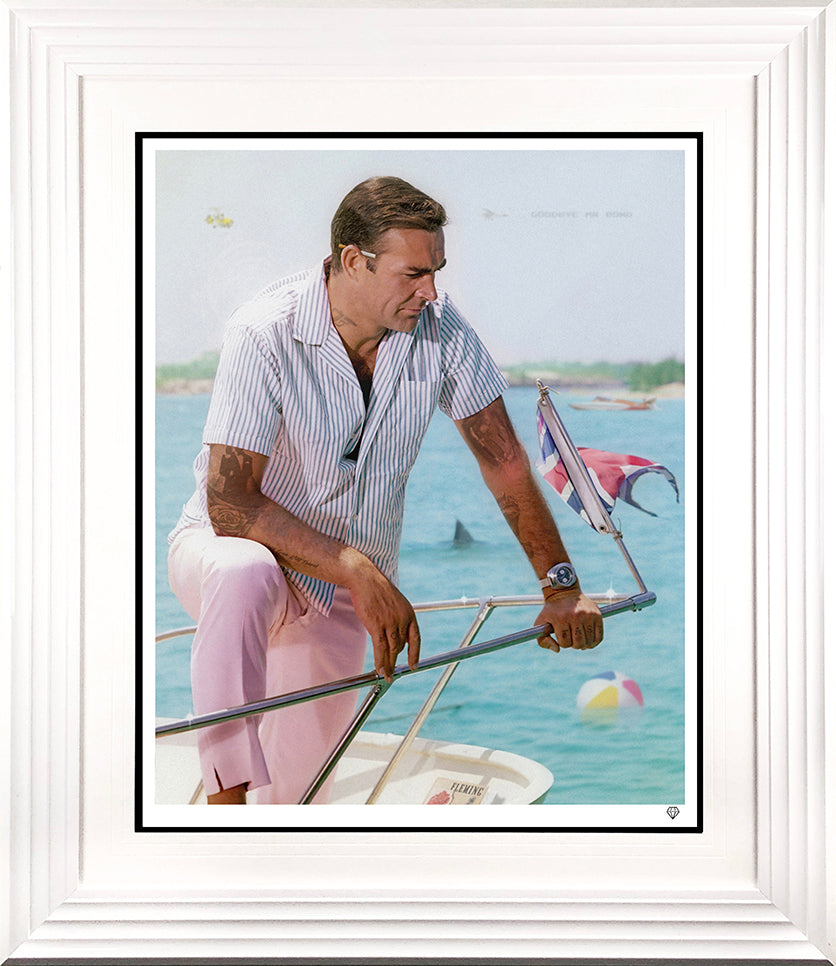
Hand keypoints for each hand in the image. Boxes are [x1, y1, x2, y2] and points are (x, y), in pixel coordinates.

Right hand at [346, 566, 420, 682]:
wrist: (364, 578)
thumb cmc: (377, 590)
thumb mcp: (395, 603)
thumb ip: (398, 620)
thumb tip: (397, 637)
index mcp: (409, 613)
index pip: (416, 639)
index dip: (415, 654)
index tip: (413, 665)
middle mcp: (402, 619)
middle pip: (401, 646)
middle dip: (396, 661)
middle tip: (393, 673)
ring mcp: (390, 622)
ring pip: (391, 649)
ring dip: (388, 664)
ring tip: (386, 675)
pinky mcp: (376, 625)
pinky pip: (379, 648)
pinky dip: (380, 660)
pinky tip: (379, 669)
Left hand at [535, 589, 603, 653]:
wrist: (564, 592)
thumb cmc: (552, 611)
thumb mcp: (540, 623)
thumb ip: (543, 640)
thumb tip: (557, 650)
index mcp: (560, 618)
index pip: (565, 643)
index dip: (562, 643)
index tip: (561, 637)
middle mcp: (575, 615)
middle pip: (578, 643)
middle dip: (573, 645)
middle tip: (571, 639)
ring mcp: (588, 614)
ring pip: (588, 641)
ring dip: (583, 644)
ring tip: (578, 639)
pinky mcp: (597, 614)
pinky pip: (599, 637)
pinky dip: (593, 643)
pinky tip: (588, 641)